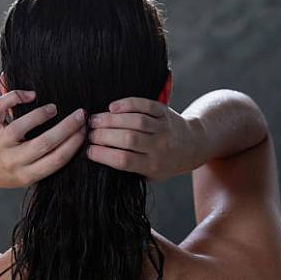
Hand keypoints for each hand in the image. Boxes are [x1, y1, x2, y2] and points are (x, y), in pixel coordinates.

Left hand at [0, 90, 86, 187]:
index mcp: (27, 175)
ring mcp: (0, 144)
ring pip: (21, 127)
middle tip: (81, 114)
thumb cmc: (14, 169)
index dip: (74, 144)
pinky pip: (0, 108)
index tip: (86, 130)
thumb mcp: (30, 174)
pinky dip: (14, 97)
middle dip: (67, 127)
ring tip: (54, 108)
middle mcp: (13, 161)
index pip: (56, 160)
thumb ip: (50, 161)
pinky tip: (30, 95)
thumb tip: (78, 135)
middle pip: (44, 143)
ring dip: (41, 115)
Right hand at [86, 97, 201, 180]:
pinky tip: (113, 107)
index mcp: (153, 166)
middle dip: (103, 135)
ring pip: (135, 121)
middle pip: (128, 139)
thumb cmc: (165, 162)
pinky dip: (128, 104)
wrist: (192, 145)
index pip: (124, 160)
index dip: (103, 154)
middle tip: (88, 132)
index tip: (88, 150)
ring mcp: (162, 128)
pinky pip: (145, 105)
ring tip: (94, 119)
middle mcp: (159, 147)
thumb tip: (98, 158)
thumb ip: (130, 170)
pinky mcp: (164, 112)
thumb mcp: (151, 175)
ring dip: (111, 119)